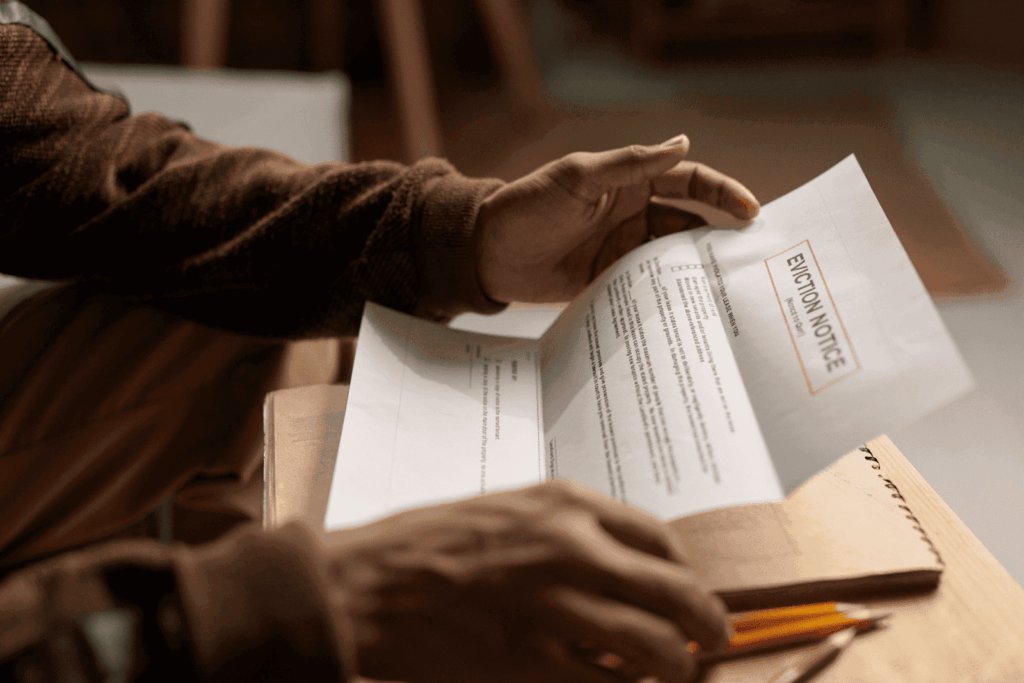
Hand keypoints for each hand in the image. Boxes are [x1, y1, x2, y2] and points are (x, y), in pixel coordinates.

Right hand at [323, 480, 728, 682]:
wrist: (366, 585)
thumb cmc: (428, 545)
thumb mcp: (507, 511)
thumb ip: (566, 531)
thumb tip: (619, 566)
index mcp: (565, 504)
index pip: (659, 538)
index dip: (685, 571)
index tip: (688, 589)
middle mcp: (573, 549)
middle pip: (676, 592)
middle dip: (707, 623)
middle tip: (713, 640)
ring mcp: (556, 609)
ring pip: (656, 648)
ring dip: (675, 666)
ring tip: (673, 672)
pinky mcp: (534, 664)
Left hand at [476, 135, 758, 303]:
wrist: (484, 254)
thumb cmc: (526, 206)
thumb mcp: (577, 179)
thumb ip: (629, 164)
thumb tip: (683, 144)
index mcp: (629, 184)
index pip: (688, 182)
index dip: (722, 193)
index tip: (750, 211)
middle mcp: (632, 216)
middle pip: (689, 224)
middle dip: (721, 237)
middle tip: (753, 258)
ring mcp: (621, 252)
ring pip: (671, 259)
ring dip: (696, 271)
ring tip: (727, 289)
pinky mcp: (608, 283)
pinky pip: (646, 289)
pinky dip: (666, 297)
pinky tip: (686, 310)